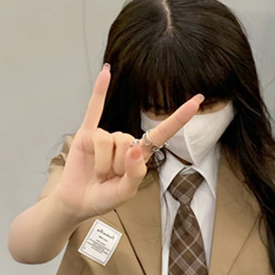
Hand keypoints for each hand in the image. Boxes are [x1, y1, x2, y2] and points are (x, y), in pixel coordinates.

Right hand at [53, 65, 203, 219]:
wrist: (77, 203)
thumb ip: (135, 174)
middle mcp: (124, 141)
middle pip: (126, 141)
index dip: (179, 118)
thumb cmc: (103, 198)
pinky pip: (94, 109)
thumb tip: (134, 148)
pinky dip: (99, 91)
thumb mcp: (125, 193)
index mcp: (140, 154)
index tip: (197, 101)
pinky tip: (106, 72)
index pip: (162, 133)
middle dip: (116, 164)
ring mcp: (105, 136)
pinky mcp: (86, 134)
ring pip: (107, 140)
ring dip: (102, 163)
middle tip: (110, 178)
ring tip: (98, 173)